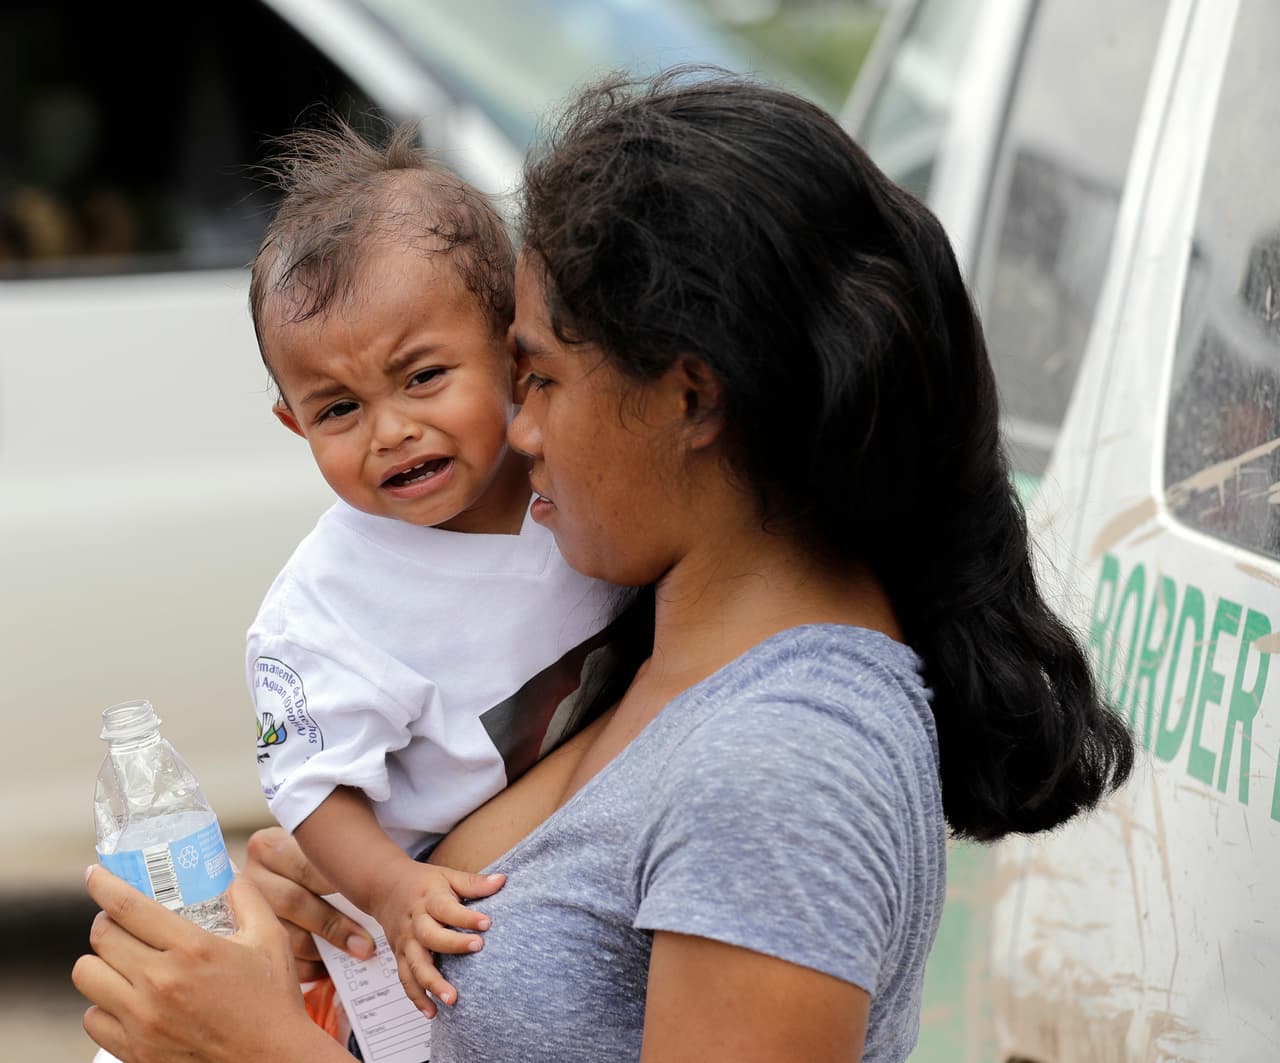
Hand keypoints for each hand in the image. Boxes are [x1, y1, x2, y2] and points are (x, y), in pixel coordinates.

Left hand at [72, 865, 345, 1062]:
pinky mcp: (134, 1050)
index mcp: (192, 949)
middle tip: (120, 921)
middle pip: (101, 938)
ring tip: (120, 960)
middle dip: (106, 922)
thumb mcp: (269, 938)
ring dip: (99, 962)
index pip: (128, 907)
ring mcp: (142, 1020)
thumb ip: (247, 898)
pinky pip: (92, 1019)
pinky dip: (103, 1005)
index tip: (97, 875)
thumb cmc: (272, 1001)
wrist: (271, 1061)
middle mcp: (160, 983)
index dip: (105, 884)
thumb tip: (227, 872)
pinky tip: (125, 999)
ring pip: (86, 976)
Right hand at [243, 826, 374, 980]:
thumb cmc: (316, 863)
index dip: (340, 887)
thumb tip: (378, 893)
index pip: (307, 866)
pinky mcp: (245, 944)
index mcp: (269, 845)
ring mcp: (244, 911)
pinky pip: (277, 958)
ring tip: (351, 958)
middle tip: (364, 946)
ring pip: (283, 934)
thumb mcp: (321, 853)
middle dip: (333, 926)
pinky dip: (307, 967)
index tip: (371, 905)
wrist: (281, 877)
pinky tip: (329, 967)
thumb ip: (338, 865)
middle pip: (293, 901)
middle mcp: (250, 876)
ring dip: (322, 951)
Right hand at [368, 860, 505, 1017]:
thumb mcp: (448, 876)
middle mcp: (415, 922)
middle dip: (452, 945)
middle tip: (477, 948)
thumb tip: (502, 880)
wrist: (386, 888)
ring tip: (452, 998)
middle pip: (430, 935)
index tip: (487, 923)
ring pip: (416, 964)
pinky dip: (417, 997)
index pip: (447, 908)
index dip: (467, 916)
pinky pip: (406, 980)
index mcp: (429, 899)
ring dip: (432, 982)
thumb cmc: (423, 884)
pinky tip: (432, 1012)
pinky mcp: (401, 957)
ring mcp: (407, 942)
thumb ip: (473, 883)